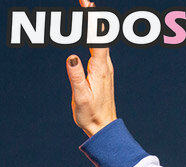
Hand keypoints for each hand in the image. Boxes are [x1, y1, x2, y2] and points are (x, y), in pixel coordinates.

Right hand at [65, 0, 115, 136]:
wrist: (103, 127)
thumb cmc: (90, 114)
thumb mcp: (81, 96)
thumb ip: (76, 76)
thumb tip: (72, 56)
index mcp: (100, 69)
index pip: (98, 39)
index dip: (93, 22)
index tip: (87, 6)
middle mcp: (106, 66)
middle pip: (101, 36)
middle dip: (94, 17)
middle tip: (85, 0)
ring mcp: (106, 69)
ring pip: (101, 41)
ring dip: (95, 25)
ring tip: (88, 9)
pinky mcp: (103, 72)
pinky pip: (99, 48)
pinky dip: (95, 36)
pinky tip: (92, 31)